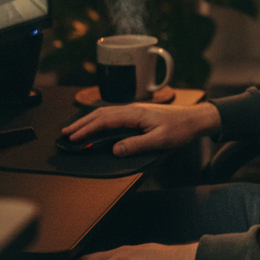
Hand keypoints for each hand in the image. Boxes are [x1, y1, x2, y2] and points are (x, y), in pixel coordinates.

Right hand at [62, 102, 220, 156]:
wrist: (195, 119)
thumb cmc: (180, 129)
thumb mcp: (160, 140)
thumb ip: (137, 145)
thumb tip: (115, 149)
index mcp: (135, 114)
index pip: (104, 121)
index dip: (87, 129)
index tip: (73, 137)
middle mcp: (132, 109)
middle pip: (101, 114)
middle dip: (81, 123)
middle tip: (65, 133)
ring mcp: (134, 110)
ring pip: (106, 113)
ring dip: (89, 121)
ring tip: (75, 129)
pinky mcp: (137, 114)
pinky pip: (113, 114)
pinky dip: (99, 120)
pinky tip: (96, 124)